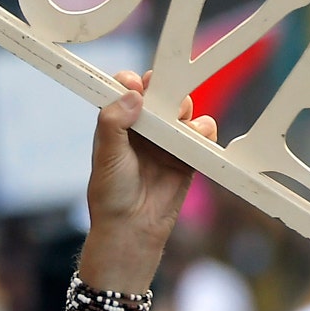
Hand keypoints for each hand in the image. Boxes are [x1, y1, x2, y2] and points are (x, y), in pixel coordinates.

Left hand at [79, 71, 216, 291]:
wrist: (131, 228)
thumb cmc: (111, 193)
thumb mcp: (106, 154)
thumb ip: (113, 122)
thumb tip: (134, 94)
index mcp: (119, 124)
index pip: (127, 92)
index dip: (132, 83)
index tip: (135, 83)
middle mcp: (144, 129)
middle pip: (160, 96)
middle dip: (165, 90)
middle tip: (164, 96)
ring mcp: (167, 141)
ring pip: (183, 111)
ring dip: (185, 109)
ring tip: (178, 119)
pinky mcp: (187, 156)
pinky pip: (202, 134)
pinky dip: (203, 130)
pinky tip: (196, 136)